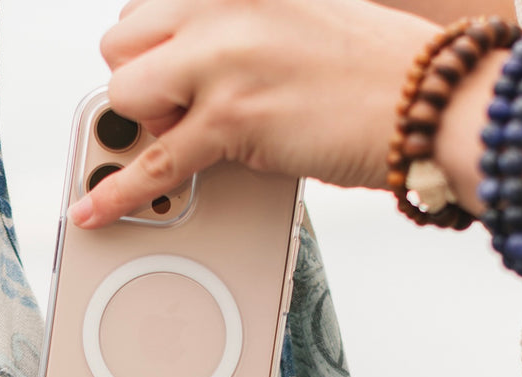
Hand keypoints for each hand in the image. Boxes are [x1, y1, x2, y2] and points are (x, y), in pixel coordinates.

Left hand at [70, 0, 436, 227]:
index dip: (156, 54)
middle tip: (187, 106)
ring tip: (203, 134)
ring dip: (151, 125)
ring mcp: (222, 58)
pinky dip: (116, 193)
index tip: (167, 80)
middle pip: (122, 46)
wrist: (430, 97)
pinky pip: (150, 163)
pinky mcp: (230, 118)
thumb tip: (187, 70)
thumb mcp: (293, 18)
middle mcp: (222, 6)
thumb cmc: (371, 68)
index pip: (145, 10)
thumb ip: (236, 33)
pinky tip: (91, 210)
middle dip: (144, 85)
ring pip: (127, 96)